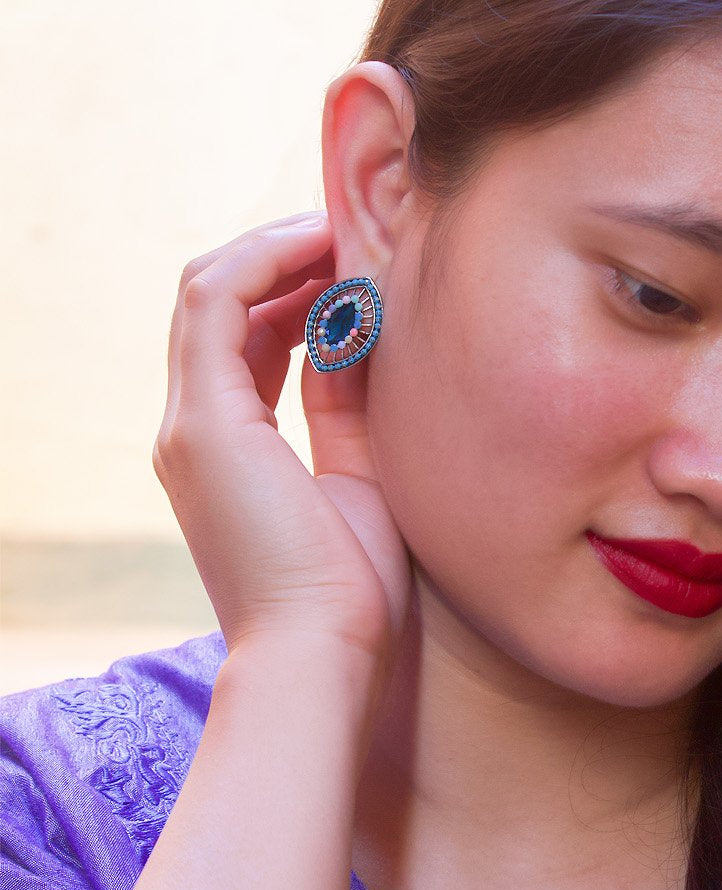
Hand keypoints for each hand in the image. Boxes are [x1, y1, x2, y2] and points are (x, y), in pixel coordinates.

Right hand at [153, 212, 412, 669]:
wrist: (324, 658)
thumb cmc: (355, 591)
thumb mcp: (361, 474)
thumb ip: (349, 403)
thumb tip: (364, 334)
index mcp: (229, 448)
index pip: (250, 335)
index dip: (301, 288)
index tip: (360, 264)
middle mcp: (196, 429)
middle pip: (222, 303)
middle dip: (286, 256)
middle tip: (353, 234)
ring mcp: (191, 424)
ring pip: (209, 290)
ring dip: (275, 247)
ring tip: (342, 231)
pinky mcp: (204, 422)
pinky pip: (217, 302)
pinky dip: (264, 259)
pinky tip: (325, 247)